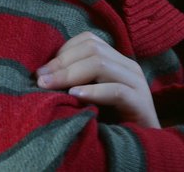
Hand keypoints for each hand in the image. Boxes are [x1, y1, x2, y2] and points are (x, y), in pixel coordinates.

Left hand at [36, 31, 158, 127]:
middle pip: (92, 49)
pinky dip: (94, 91)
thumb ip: (76, 81)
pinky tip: (75, 96)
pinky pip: (116, 90)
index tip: (42, 70)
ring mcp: (137, 83)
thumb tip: (43, 75)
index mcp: (117, 60)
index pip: (89, 40)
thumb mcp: (92, 96)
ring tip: (50, 86)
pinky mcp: (141, 103)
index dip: (63, 51)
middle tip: (40, 79)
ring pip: (102, 64)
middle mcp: (128, 66)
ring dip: (70, 74)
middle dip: (62, 63)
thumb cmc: (112, 121)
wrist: (143, 144)